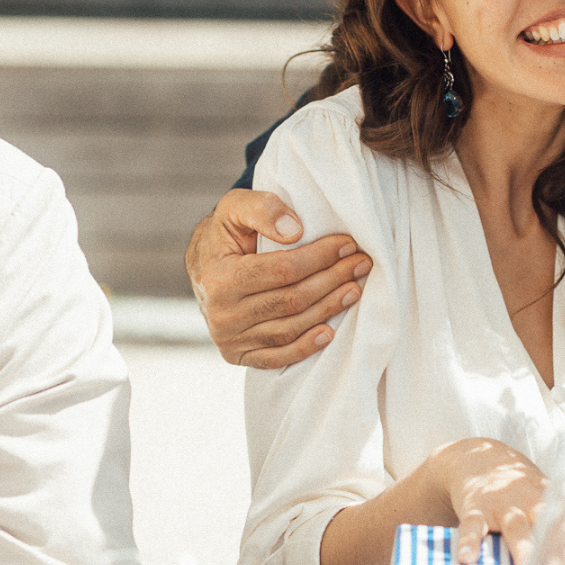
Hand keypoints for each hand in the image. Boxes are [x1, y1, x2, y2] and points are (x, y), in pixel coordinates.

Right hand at [185, 189, 372, 369]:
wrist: (203, 265)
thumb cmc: (225, 233)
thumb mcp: (234, 207)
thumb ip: (261, 209)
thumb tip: (295, 231)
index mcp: (220, 277)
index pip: (283, 270)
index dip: (319, 257)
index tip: (347, 243)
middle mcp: (222, 314)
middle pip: (292, 300)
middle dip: (332, 280)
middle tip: (361, 264)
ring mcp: (229, 339)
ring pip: (290, 328)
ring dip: (328, 310)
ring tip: (354, 289)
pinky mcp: (238, 354)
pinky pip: (278, 357)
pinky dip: (306, 347)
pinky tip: (330, 332)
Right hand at [431, 438, 564, 564]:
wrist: (483, 459)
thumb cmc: (531, 495)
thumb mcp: (563, 509)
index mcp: (562, 506)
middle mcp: (536, 503)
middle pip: (553, 530)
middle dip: (561, 556)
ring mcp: (506, 505)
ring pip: (517, 528)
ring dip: (523, 549)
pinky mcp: (477, 506)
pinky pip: (472, 525)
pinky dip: (468, 541)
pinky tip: (466, 559)